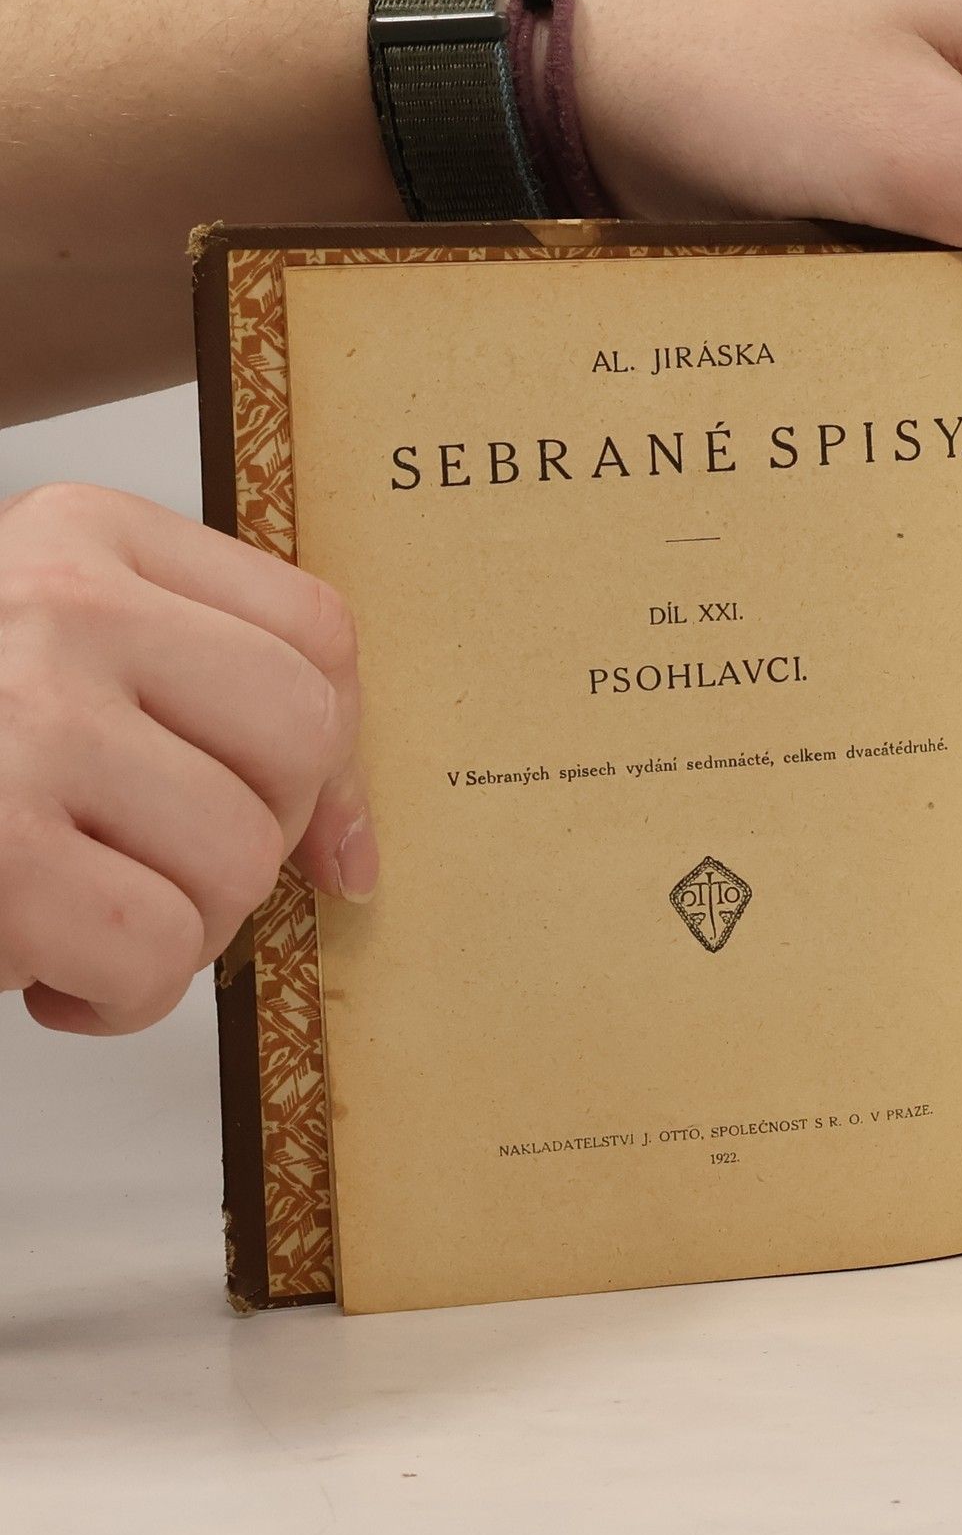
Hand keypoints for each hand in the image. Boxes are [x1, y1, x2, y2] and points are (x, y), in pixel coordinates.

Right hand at [0, 484, 374, 1034]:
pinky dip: (115, 996)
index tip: (314, 825)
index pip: (316, 635)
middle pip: (299, 742)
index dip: (337, 754)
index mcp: (83, 539)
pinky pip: (158, 954)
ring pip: (240, 860)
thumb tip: (354, 854)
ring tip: (72, 910)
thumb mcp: (53, 669)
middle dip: (251, 842)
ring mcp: (17, 723)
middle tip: (152, 867)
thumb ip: (201, 706)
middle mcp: (53, 605)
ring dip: (173, 928)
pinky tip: (38, 966)